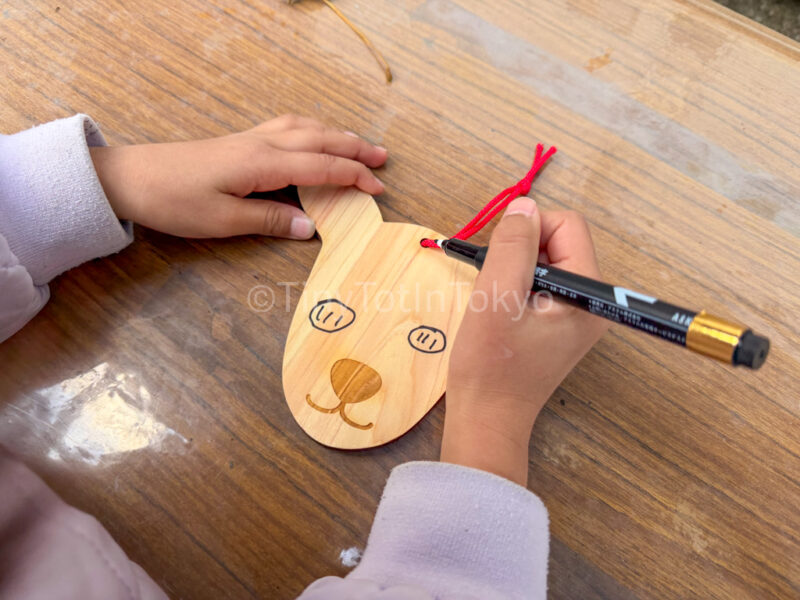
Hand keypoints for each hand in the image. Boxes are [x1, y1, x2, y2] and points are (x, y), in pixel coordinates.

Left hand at [90, 115, 386, 238]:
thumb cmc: (175, 201)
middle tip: (383, 157)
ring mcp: (251, 139)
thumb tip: (311, 226)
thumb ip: (271, 220)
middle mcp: (262, 144)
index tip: (378, 188)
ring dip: (335, 135)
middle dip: (354, 148)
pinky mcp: (240, 142)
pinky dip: (311, 130)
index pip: (322, 166)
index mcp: (263, 163)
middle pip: (319, 139)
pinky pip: (287, 127)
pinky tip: (312, 136)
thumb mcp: (224, 220)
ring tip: (358, 144)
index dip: (353, 176)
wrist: (133, 178)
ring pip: (305, 128)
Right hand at [441, 198, 608, 484]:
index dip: (529, 228)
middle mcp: (592, 303)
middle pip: (561, 241)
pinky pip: (543, 283)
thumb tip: (524, 205)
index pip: (568, 226)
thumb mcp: (495, 299)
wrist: (488, 419)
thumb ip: (513, 247)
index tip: (498, 254)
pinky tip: (499, 309)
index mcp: (587, 295)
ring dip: (517, 267)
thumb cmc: (490, 366)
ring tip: (494, 299)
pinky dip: (518, 284)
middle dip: (523, 248)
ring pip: (548, 261)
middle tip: (492, 279)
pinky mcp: (561, 325)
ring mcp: (578, 315)